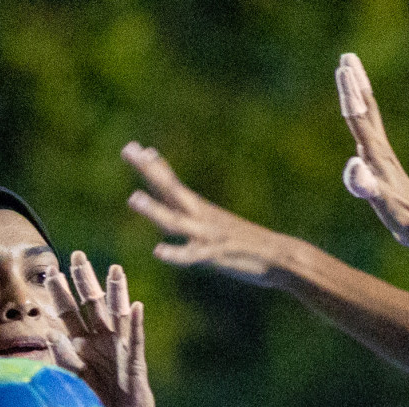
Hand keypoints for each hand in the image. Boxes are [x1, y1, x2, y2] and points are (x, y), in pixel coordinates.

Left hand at [46, 253, 157, 406]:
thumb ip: (62, 358)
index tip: (50, 270)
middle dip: (85, 280)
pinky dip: (135, 325)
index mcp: (80, 345)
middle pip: (91, 305)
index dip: (60, 292)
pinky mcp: (135, 365)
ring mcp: (119, 350)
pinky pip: (135, 342)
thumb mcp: (70, 381)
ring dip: (116, 293)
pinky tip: (135, 307)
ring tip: (114, 270)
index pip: (67, 313)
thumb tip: (49, 332)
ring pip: (117, 316)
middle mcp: (100, 342)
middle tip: (77, 255)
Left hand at [122, 142, 293, 286]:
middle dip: (148, 171)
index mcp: (200, 209)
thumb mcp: (214, 225)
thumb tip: (165, 214)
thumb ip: (188, 217)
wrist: (280, 256)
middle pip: (169, 189)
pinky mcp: (216, 256)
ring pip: (175, 221)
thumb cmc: (244, 243)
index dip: (154, 166)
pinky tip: (158, 251)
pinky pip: (192, 255)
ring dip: (154, 210)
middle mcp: (201, 216)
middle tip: (128, 150)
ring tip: (133, 198)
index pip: (172, 183)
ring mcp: (208, 235)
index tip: (135, 147)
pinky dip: (176, 253)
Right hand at [335, 53, 408, 247]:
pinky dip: (363, 121)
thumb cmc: (403, 219)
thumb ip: (367, 186)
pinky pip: (370, 136)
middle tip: (347, 58)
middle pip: (367, 109)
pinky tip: (359, 125)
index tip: (343, 66)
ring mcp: (383, 158)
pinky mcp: (384, 169)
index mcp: (377, 154)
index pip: (360, 116)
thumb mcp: (384, 204)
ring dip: (360, 98)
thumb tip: (353, 164)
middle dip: (356, 84)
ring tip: (353, 80)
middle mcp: (380, 151)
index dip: (350, 92)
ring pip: (370, 120)